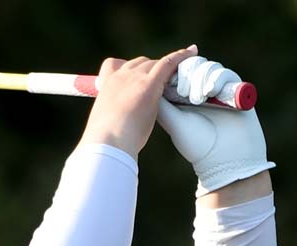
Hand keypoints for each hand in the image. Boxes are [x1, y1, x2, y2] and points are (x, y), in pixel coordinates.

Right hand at [77, 45, 201, 156]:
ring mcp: (135, 78)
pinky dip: (181, 56)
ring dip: (167, 68)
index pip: (115, 65)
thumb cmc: (106, 140)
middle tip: (164, 85)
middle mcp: (120, 76)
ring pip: (155, 63)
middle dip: (152, 71)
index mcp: (107, 85)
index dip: (128, 69)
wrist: (108, 142)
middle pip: (140, 63)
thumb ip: (113, 115)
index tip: (135, 78)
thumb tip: (118, 123)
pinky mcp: (150, 83)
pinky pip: (168, 63)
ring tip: (183, 71)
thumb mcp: (104, 123)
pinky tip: (192, 52)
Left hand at [156, 56, 275, 196]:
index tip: (171, 82)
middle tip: (185, 93)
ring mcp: (219, 90)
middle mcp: (201, 91)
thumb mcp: (174, 122)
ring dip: (201, 77)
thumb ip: (161, 103)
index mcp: (183, 97)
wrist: (227, 160)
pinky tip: (211, 91)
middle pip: (193, 66)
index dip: (173, 71)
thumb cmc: (198, 145)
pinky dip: (218, 79)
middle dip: (188, 74)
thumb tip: (148, 81)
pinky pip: (226, 74)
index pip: (177, 72)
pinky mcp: (235, 91)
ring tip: (198, 98)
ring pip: (208, 67)